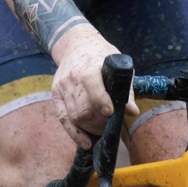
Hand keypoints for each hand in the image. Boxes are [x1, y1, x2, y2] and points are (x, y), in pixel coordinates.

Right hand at [50, 27, 139, 148]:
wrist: (75, 44)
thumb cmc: (100, 55)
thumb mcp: (116, 65)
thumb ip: (125, 88)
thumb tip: (132, 111)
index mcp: (89, 67)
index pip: (93, 86)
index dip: (101, 101)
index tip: (110, 113)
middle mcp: (73, 77)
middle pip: (83, 108)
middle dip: (99, 123)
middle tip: (109, 127)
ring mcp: (62, 86)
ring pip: (74, 116)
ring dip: (90, 129)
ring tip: (101, 130)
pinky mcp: (55, 93)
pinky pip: (63, 118)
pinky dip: (74, 133)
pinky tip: (85, 142)